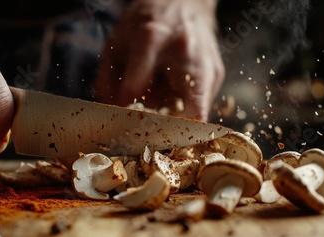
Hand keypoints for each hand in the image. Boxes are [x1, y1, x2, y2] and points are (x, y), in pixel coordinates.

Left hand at [94, 0, 223, 120]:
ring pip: (197, 114)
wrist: (182, 2)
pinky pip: (201, 107)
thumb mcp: (116, 44)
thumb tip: (108, 115)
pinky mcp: (216, 74)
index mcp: (151, 39)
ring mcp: (206, 64)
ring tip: (161, 120)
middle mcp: (184, 53)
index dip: (124, 114)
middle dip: (167, 131)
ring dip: (178, 124)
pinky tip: (172, 104)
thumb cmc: (145, 24)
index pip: (135, 89)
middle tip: (150, 136)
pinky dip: (185, 113)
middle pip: (186, 111)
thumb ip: (107, 81)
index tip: (119, 125)